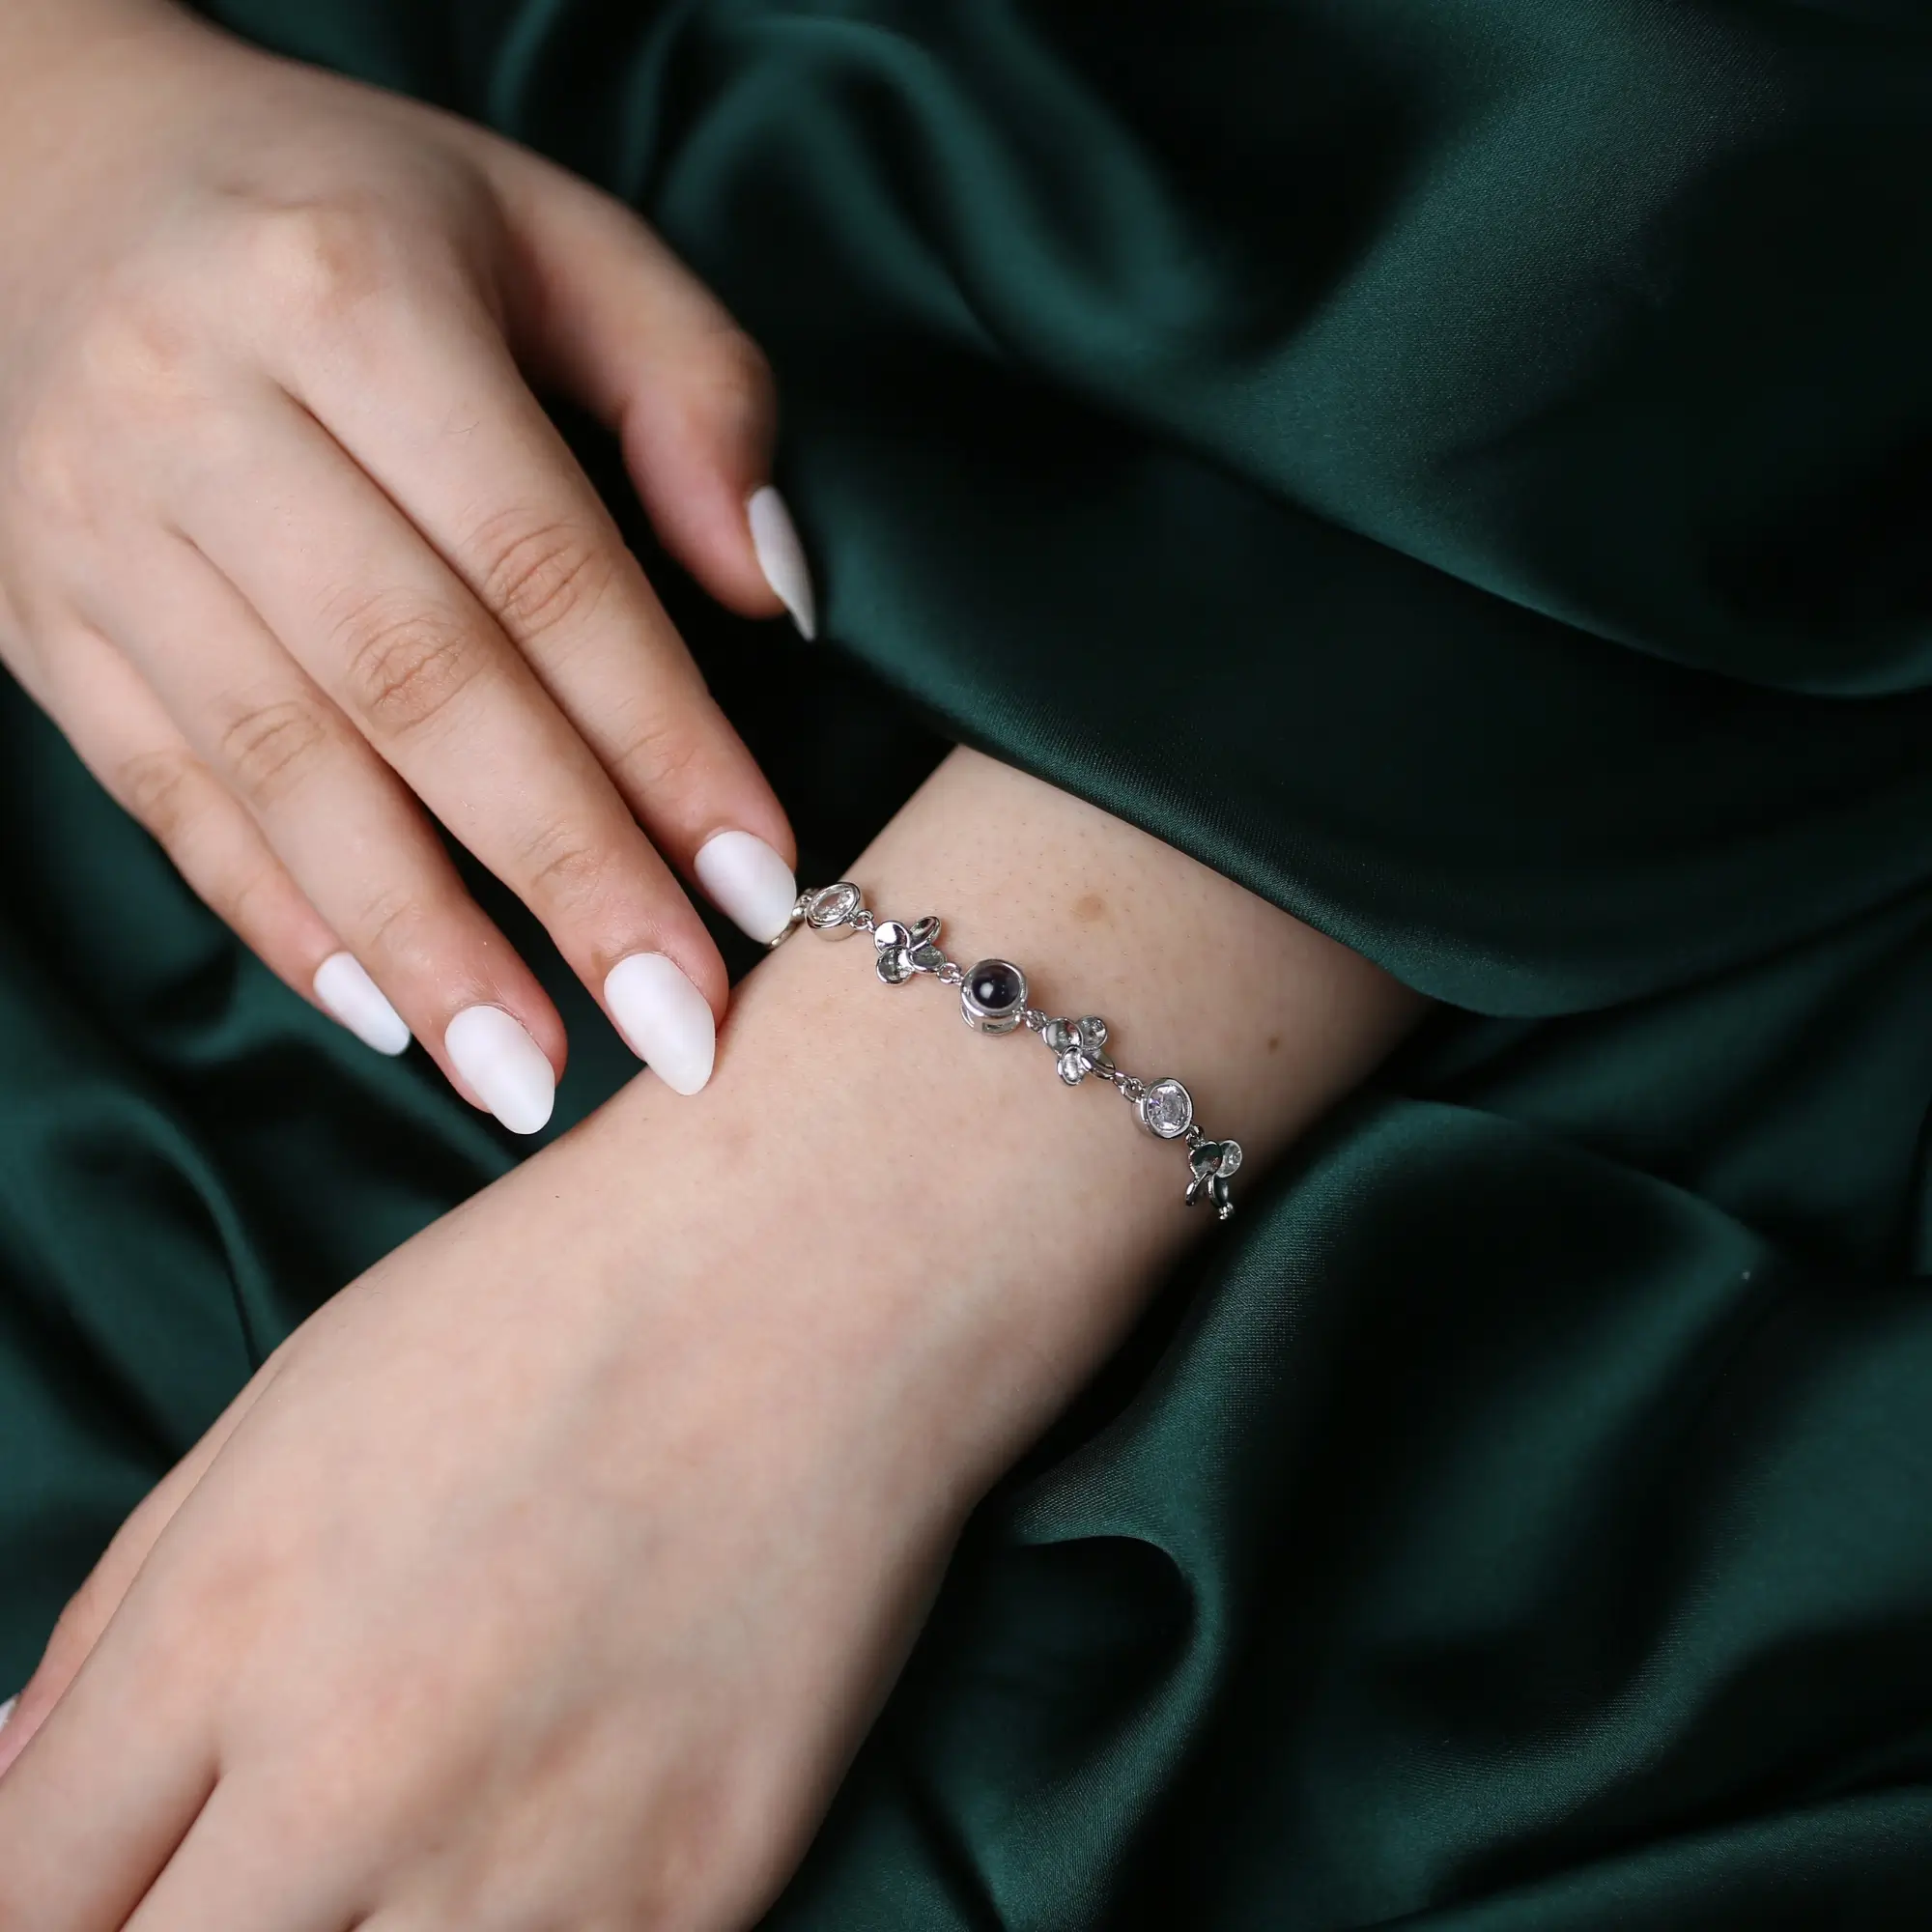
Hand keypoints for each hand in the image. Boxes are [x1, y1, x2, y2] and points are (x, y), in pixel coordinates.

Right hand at [0, 0, 815, 1128]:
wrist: (40, 168)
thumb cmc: (353, 218)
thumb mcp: (547, 234)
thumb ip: (687, 389)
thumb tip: (770, 595)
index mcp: (349, 296)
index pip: (541, 565)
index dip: (659, 738)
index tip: (760, 883)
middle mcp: (196, 409)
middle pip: (415, 684)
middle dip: (561, 872)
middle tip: (680, 1025)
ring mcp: (92, 524)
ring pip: (278, 765)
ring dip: (420, 938)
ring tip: (533, 1076)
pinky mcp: (35, 616)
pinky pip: (164, 791)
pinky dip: (279, 915)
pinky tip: (386, 1014)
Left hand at [0, 751, 1427, 1927]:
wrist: (831, 1267)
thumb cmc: (562, 1298)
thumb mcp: (295, 1406)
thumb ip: (129, 1623)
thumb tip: (17, 1785)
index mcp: (224, 1633)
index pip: (25, 1897)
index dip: (45, 1910)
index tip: (101, 1886)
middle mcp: (355, 1776)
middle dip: (176, 1931)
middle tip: (250, 1869)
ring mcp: (536, 1853)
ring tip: (413, 1823)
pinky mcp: (697, 1887)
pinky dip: (521, 1924)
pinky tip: (539, 1825)